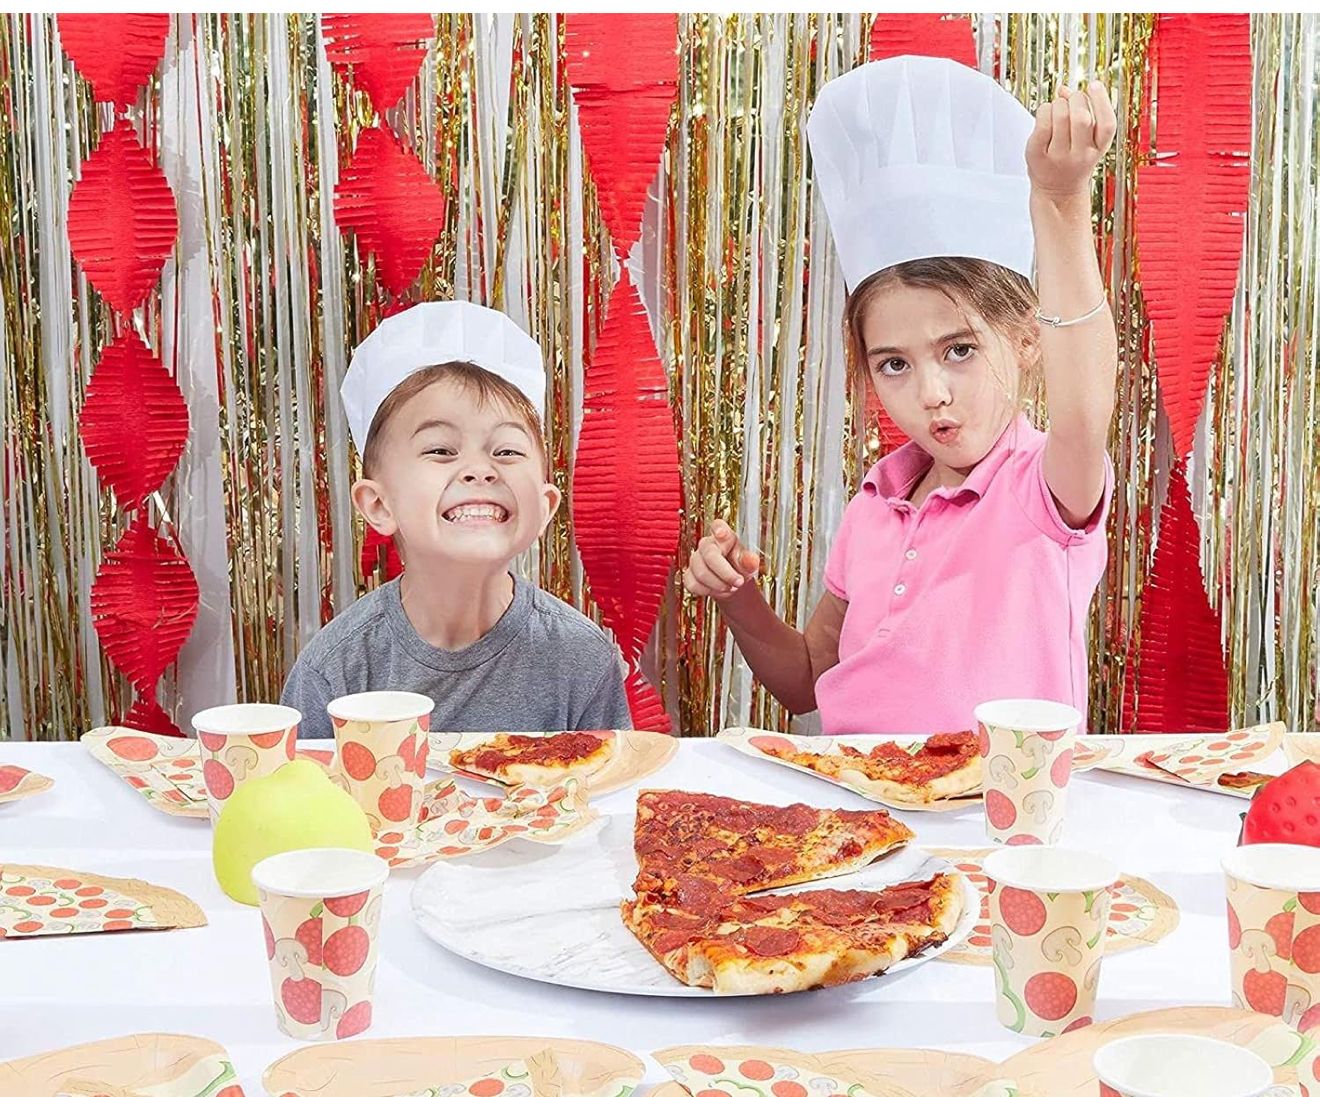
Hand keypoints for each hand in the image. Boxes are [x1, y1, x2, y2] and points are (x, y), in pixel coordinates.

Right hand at [682, 519, 760, 600]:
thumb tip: (751, 560)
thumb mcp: (748, 563)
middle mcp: (707, 545)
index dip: (719, 529)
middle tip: (739, 582)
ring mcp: (695, 559)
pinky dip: (708, 591)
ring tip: (730, 587)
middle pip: (710, 556)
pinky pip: (693, 585)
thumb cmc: (739, 566)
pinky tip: (717, 589)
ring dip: (718, 585)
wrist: (732, 582)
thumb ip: (749, 561)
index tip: (721, 533)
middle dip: (726, 573)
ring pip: (701, 574)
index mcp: (724, 536)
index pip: (718, 526)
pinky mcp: (688, 575)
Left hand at [1025, 81, 1117, 200]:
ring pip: (1060, 115)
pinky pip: (1042, 123)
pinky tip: (1045, 115)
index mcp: (1099, 148)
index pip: (1107, 123)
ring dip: (1058, 103)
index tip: (1094, 85)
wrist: (1057, 192)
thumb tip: (1063, 89)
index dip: (1101, 100)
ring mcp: (1058, 157)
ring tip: (1057, 110)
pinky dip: (1044, 111)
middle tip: (1070, 101)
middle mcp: (1081, 155)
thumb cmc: (1072, 159)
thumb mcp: (1087, 140)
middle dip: (1076, 99)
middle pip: (1082, 117)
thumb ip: (1083, 112)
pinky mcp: (1037, 156)